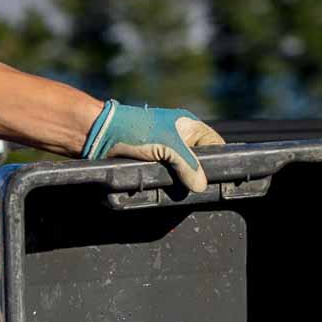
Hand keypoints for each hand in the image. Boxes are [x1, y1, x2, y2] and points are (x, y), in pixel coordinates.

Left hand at [81, 100, 225, 192]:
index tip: (222, 178)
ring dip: (182, 183)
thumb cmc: (135, 131)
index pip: (215, 143)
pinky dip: (167, 185)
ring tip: (185, 195)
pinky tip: (169, 194)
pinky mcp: (150, 163)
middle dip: (199, 175)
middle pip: (199, 161)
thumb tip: (201, 186)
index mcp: (189, 126)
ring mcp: (164, 151)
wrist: (99, 135)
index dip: (221, 159)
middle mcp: (179, 138)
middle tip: (201, 191)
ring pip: (182, 172)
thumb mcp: (169, 147)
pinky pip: (165, 178)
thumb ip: (188, 166)